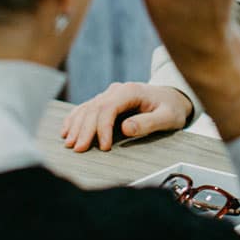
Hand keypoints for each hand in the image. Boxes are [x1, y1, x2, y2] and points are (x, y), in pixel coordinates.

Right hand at [60, 82, 191, 152]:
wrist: (173, 97)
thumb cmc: (172, 108)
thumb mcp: (168, 117)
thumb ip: (148, 122)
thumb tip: (125, 128)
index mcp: (131, 91)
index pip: (109, 107)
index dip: (102, 127)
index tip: (103, 147)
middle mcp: (118, 90)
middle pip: (95, 108)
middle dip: (85, 129)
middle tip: (79, 150)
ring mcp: (111, 94)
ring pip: (88, 107)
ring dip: (77, 125)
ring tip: (70, 144)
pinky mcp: (107, 101)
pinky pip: (87, 108)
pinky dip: (75, 118)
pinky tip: (66, 131)